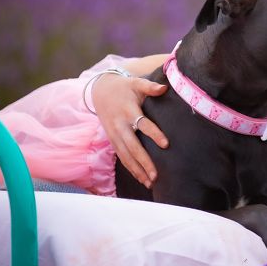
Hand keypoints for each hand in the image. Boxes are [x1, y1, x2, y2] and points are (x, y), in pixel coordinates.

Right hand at [92, 73, 167, 187]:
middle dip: (144, 162)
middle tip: (156, 175)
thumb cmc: (124, 87)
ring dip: (137, 170)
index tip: (166, 144)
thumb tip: (164, 88)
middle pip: (132, 146)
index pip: (143, 124)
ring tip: (150, 182)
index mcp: (128, 111)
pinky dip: (130, 168)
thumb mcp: (136, 83)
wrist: (100, 91)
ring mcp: (114, 134)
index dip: (154, 134)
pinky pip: (121, 157)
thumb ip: (150, 86)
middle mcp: (120, 125)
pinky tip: (141, 179)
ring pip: (125, 156)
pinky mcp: (112, 140)